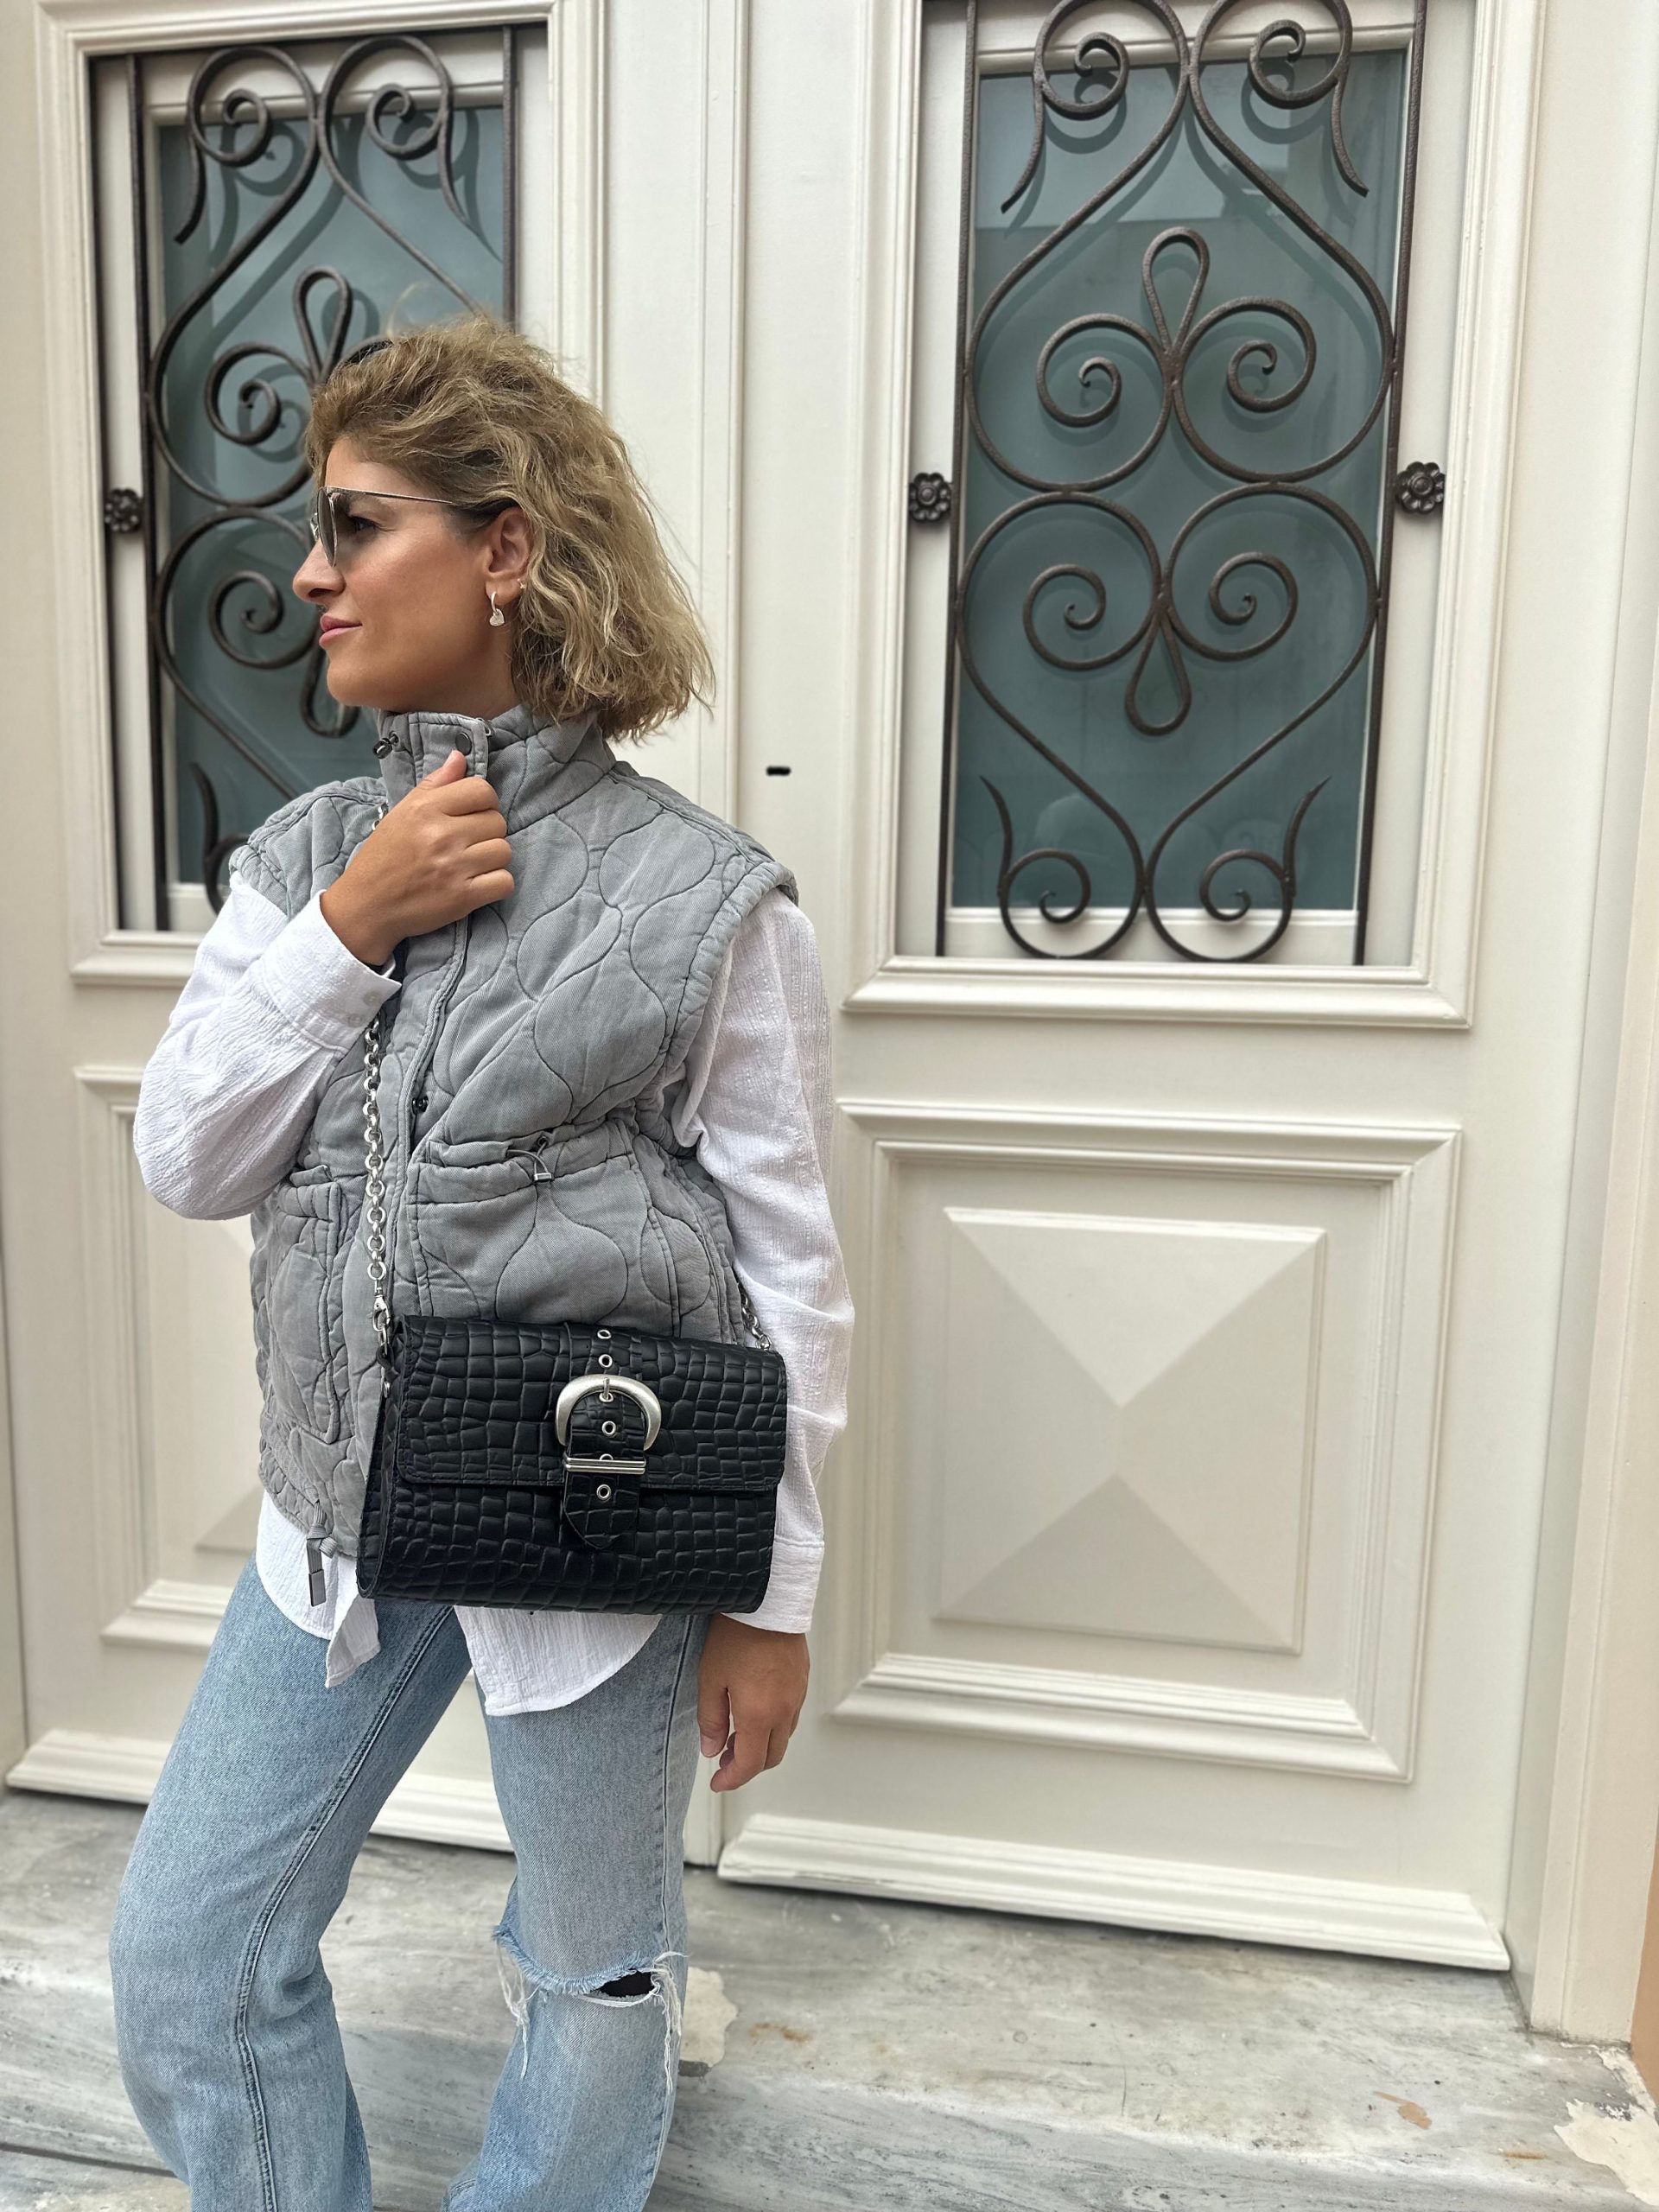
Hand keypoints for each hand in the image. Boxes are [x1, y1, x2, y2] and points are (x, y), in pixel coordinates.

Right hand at [319, 748, 512, 967]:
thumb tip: (460, 757)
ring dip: (492, 859)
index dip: (484, 802)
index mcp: (425, 808)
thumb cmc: (384, 856)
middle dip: (487, 832)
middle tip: (467, 844)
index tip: (472, 815)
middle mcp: (441, 835)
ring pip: (504, 851)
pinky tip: (478, 884)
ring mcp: (454, 867)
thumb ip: (435, 784)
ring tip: (471, 864)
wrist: (367, 905)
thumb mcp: (402, 812)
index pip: (482, 790)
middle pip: (498, 822)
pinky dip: (496, 885)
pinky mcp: (463, 897)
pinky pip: (505, 882)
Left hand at [696, 1616, 807, 1791]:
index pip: (749, 1764)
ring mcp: (797, 1693)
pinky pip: (791, 1714)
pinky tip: (755, 1710)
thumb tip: (711, 1749)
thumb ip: (710, 1719)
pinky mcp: (802, 1677)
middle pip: (772, 1756)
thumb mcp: (711, 1677)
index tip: (716, 1783)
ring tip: (736, 1734)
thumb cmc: (735, 1635)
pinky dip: (774, 1724)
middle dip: (748, 1765)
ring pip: (784, 1736)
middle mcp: (784, 1710)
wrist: (765, 1597)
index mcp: (759, 1715)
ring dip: (762, 1745)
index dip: (731, 1779)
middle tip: (724, 1760)